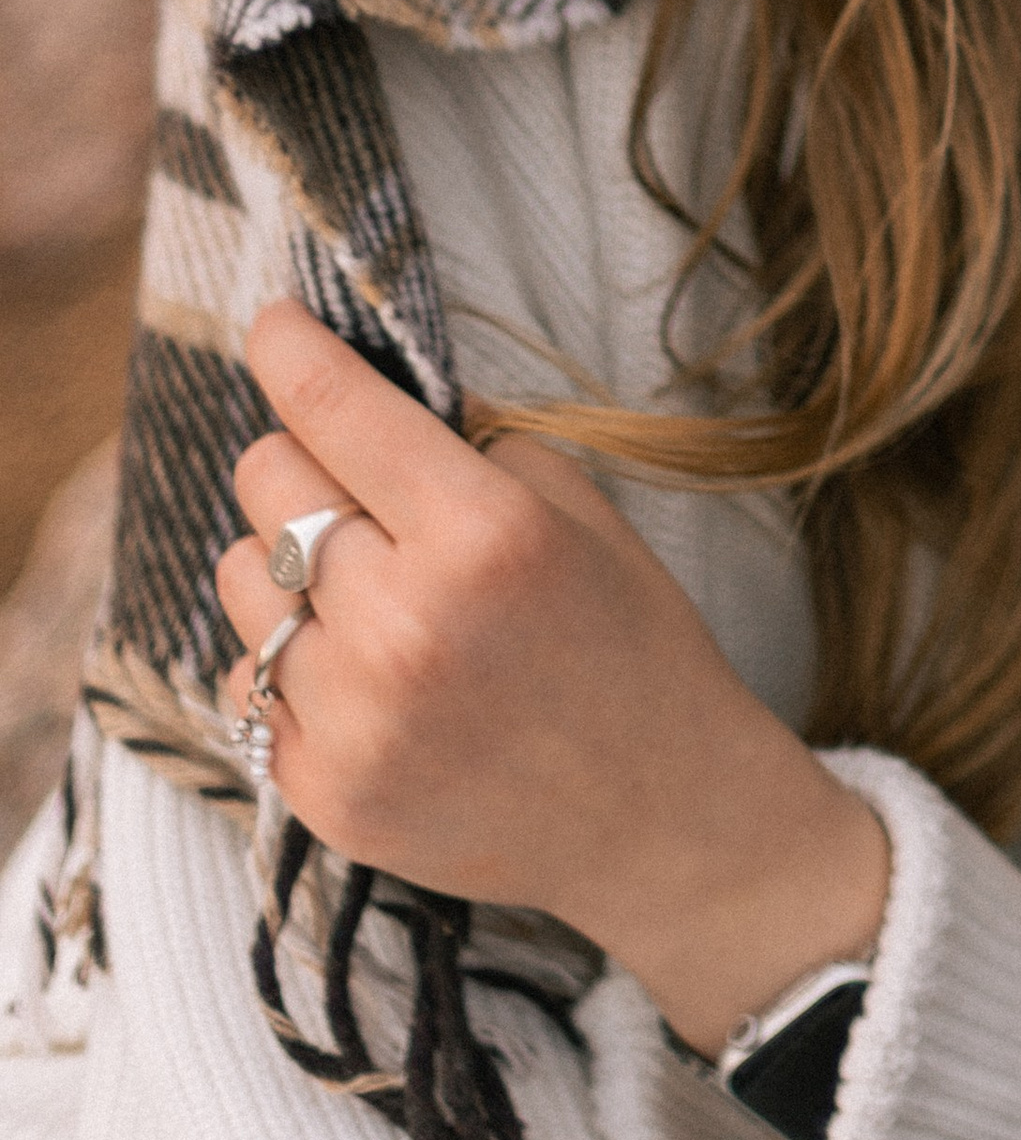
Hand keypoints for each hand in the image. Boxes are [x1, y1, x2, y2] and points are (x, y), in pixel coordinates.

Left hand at [218, 301, 889, 1054]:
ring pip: (242, 580)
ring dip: (290, 568)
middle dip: (305, 463)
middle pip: (268, 482)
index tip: (272, 323)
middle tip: (359, 487)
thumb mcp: (583, 513)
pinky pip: (247, 683)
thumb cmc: (632, 646)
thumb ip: (477, 447)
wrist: (659, 816)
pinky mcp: (324, 793)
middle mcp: (405, 624)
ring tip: (369, 592)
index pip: (337, 410)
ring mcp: (356, 719)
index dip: (290, 349)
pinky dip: (294, 663)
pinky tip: (371, 676)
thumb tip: (375, 397)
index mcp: (482, 536)